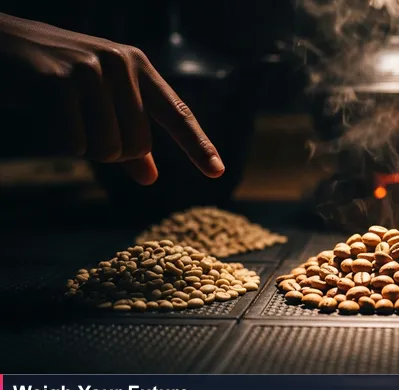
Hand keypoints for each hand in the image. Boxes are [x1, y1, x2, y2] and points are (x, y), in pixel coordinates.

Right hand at [0, 13, 224, 184]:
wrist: (3, 43)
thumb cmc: (57, 76)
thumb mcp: (100, 99)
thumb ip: (128, 136)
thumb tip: (151, 178)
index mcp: (138, 66)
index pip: (177, 114)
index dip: (198, 146)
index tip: (218, 172)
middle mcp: (120, 64)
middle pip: (137, 145)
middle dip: (112, 152)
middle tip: (84, 125)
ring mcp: (90, 70)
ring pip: (108, 148)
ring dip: (86, 148)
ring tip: (66, 117)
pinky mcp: (59, 82)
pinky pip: (74, 144)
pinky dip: (61, 142)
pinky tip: (47, 115)